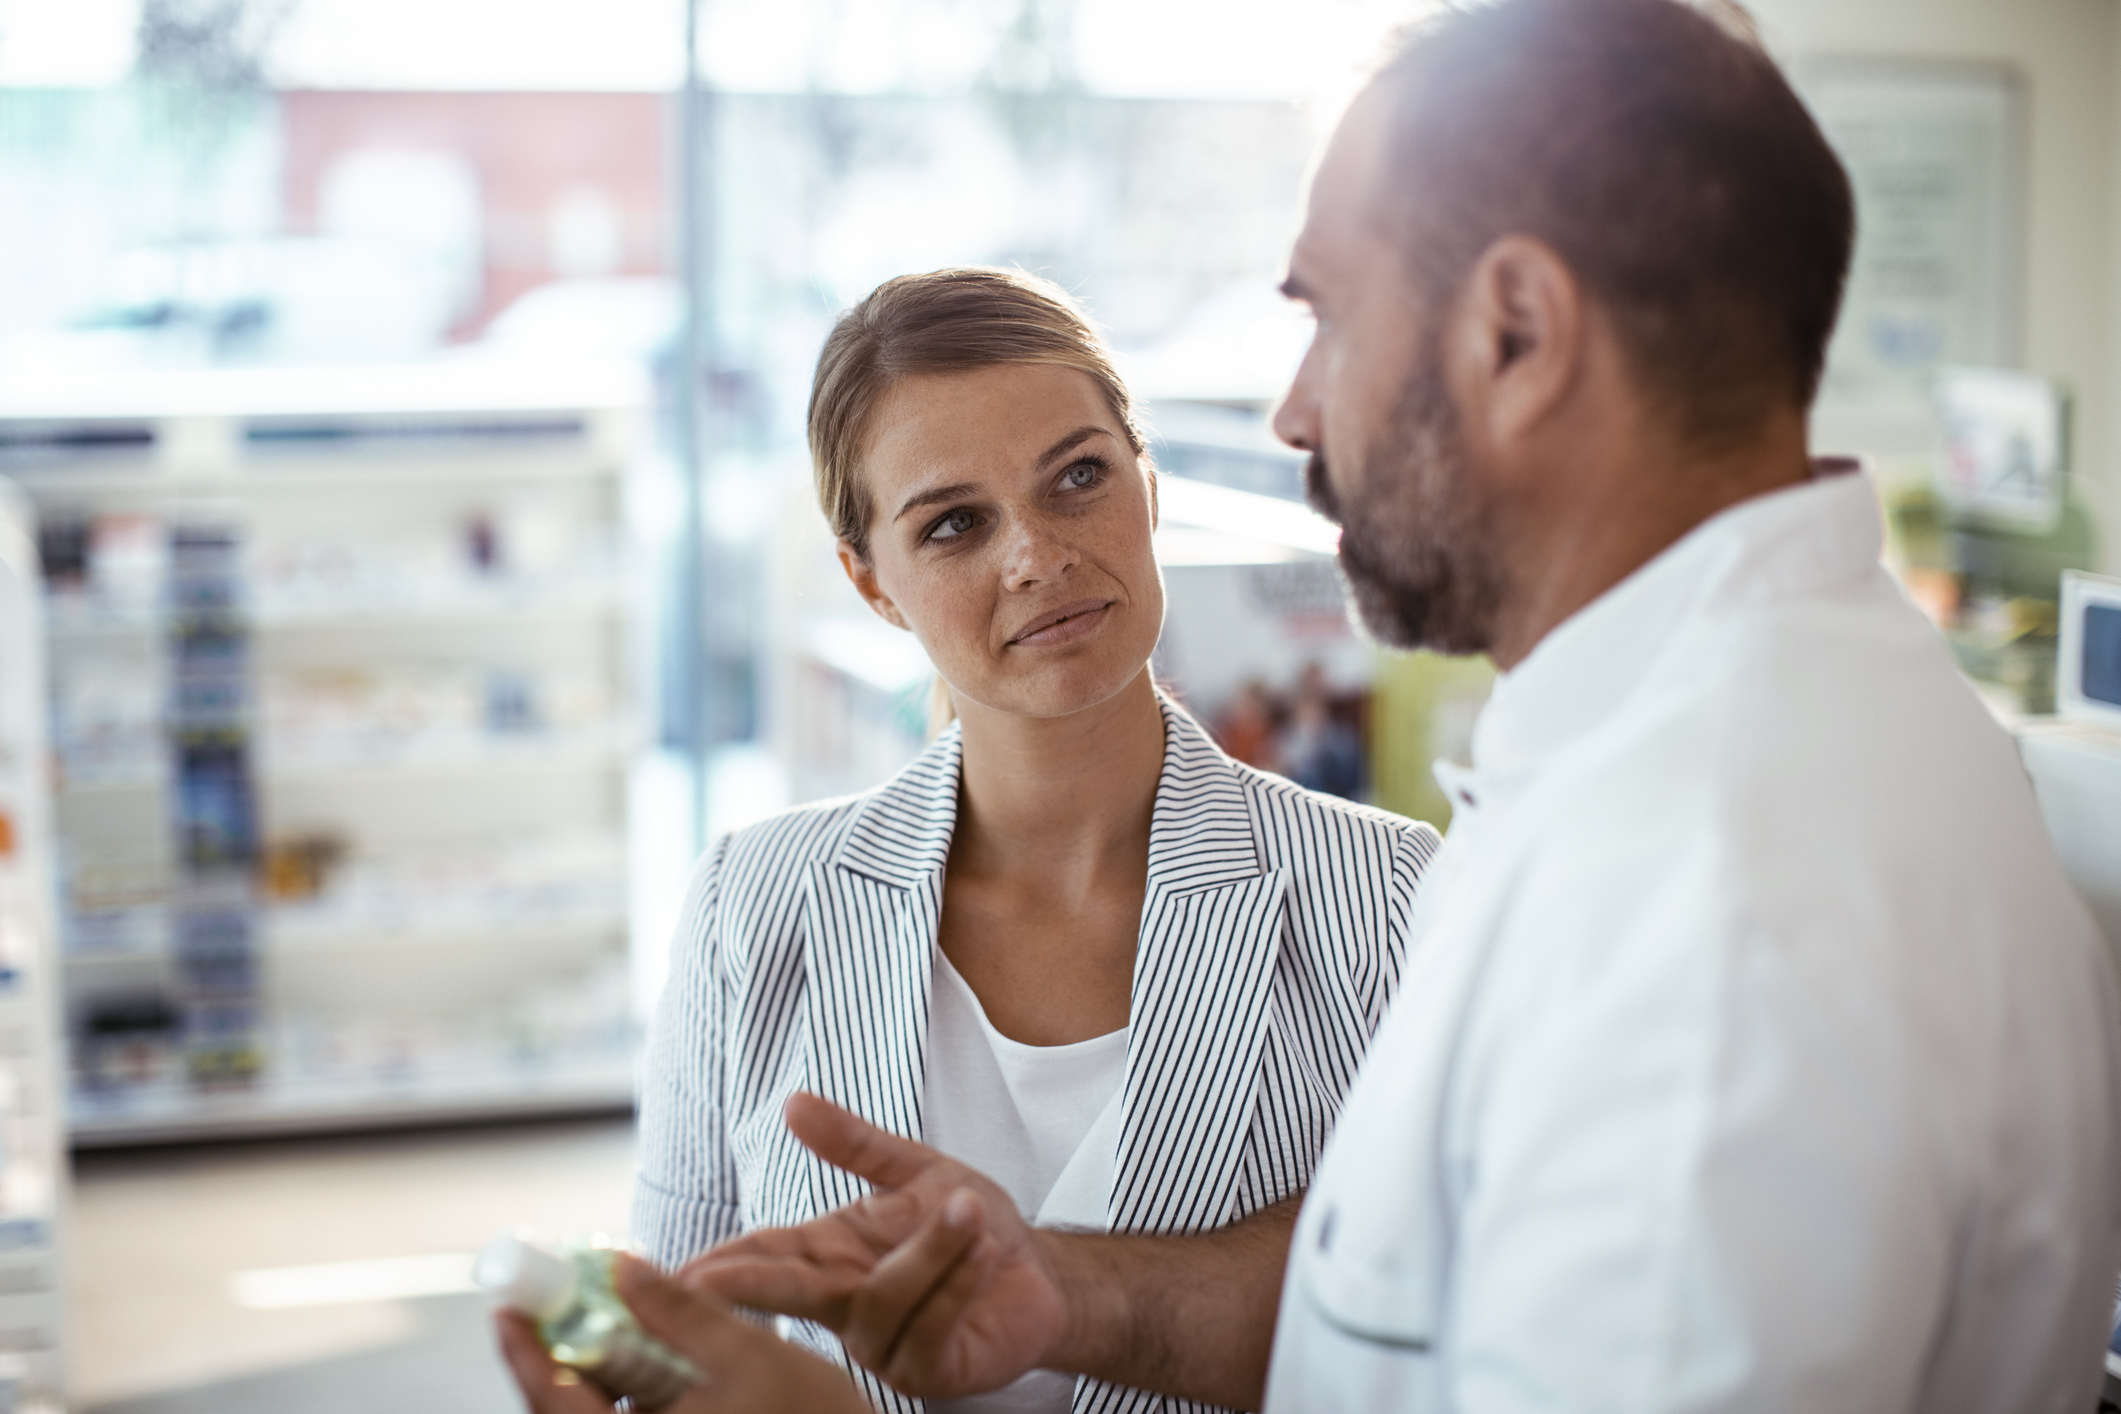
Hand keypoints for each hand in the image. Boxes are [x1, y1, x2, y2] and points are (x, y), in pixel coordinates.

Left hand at [495, 1251, 868, 1413]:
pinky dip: (627, 1395)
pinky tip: (647, 1362)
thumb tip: (621, 1268)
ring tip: (610, 1321)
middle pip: (566, 1413)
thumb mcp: (748, 1354)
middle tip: (559, 1300)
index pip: (553, 1402)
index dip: (525, 1350)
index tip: (507, 1304)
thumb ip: (679, 1311)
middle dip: (561, 1354)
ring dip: (596, 1373)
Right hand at [679, 1092, 1067, 1396]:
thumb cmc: (969, 1221)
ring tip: (969, 1208)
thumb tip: (792, 1101)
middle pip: (788, 1295)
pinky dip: (956, 1284)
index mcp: (829, 1255)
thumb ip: (853, 1142)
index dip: (718, 1263)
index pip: (761, 1257)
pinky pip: (929, 1327)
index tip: (671, 1267)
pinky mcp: (927, 1370)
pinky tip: (985, 1253)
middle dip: (749, 1288)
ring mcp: (882, 1344)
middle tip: (706, 1282)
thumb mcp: (912, 1169)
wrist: (1035, 1269)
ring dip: (929, 1251)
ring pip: (880, 1300)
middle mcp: (844, 1305)